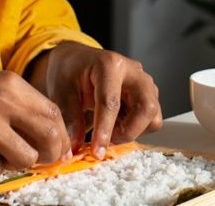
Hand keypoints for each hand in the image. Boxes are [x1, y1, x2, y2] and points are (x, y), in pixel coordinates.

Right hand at [0, 71, 70, 177]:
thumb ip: (19, 106)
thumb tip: (52, 136)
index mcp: (9, 83)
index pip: (53, 112)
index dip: (60, 136)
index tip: (58, 150)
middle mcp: (1, 101)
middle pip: (49, 136)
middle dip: (50, 155)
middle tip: (41, 162)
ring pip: (26, 158)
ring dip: (14, 163)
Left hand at [32, 42, 161, 156]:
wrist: (77, 61)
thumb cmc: (69, 72)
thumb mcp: (61, 92)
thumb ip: (69, 119)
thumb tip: (74, 148)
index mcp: (109, 65)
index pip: (111, 102)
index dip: (104, 130)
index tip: (97, 152)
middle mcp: (133, 71)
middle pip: (146, 107)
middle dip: (129, 131)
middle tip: (108, 141)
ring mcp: (144, 82)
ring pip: (153, 116)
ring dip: (134, 131)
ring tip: (110, 132)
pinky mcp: (148, 94)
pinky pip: (151, 119)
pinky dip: (136, 129)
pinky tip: (117, 125)